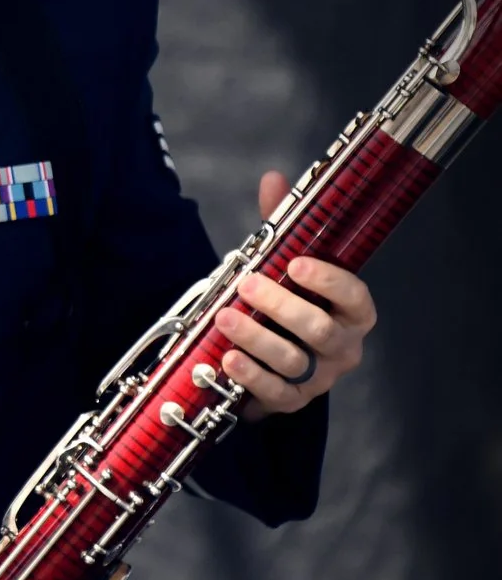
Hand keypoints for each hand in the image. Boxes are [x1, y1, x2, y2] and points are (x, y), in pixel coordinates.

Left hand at [215, 169, 376, 417]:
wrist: (270, 358)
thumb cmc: (285, 304)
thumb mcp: (283, 264)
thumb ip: (281, 227)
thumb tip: (273, 178)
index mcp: (351, 312)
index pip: (355, 297)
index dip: (329, 281)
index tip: (296, 263)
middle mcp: (342, 346)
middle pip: (320, 330)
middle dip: (282, 307)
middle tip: (248, 285)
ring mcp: (319, 377)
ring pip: (295, 361)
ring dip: (257, 338)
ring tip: (225, 316)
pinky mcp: (291, 400)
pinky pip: (275, 393)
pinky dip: (250, 376)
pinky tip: (227, 358)